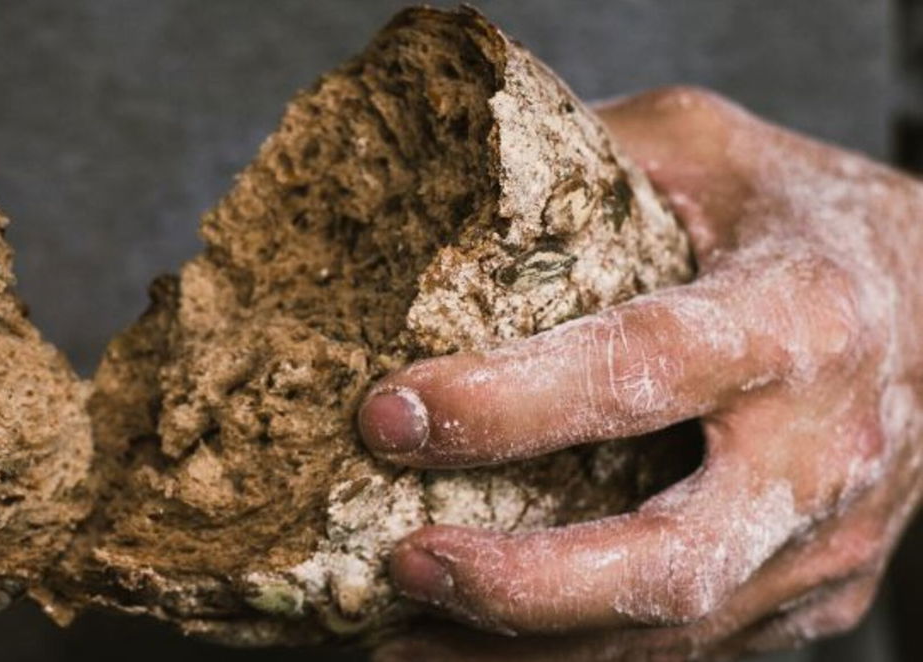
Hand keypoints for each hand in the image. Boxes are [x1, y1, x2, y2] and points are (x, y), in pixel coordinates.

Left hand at [360, 87, 922, 659]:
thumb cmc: (805, 218)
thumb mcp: (704, 149)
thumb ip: (584, 159)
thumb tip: (432, 184)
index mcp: (798, 318)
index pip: (643, 369)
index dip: (510, 403)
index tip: (389, 415)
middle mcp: (823, 450)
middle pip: (672, 557)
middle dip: (525, 582)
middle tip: (403, 562)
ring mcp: (825, 541)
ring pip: (673, 630)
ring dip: (527, 649)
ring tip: (401, 638)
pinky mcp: (813, 596)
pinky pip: (690, 647)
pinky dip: (575, 658)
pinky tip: (475, 648)